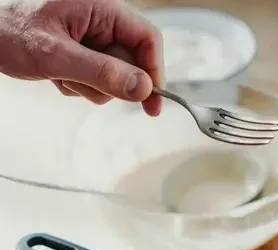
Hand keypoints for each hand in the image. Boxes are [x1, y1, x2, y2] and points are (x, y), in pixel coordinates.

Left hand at [0, 0, 163, 114]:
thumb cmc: (8, 30)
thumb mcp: (55, 55)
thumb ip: (102, 72)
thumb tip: (143, 89)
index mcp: (101, 7)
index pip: (147, 39)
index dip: (155, 73)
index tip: (153, 104)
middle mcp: (101, 20)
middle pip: (132, 62)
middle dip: (110, 83)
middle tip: (81, 84)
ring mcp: (92, 37)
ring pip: (114, 76)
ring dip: (90, 86)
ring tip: (61, 75)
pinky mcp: (83, 52)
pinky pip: (97, 79)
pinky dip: (78, 85)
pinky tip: (57, 74)